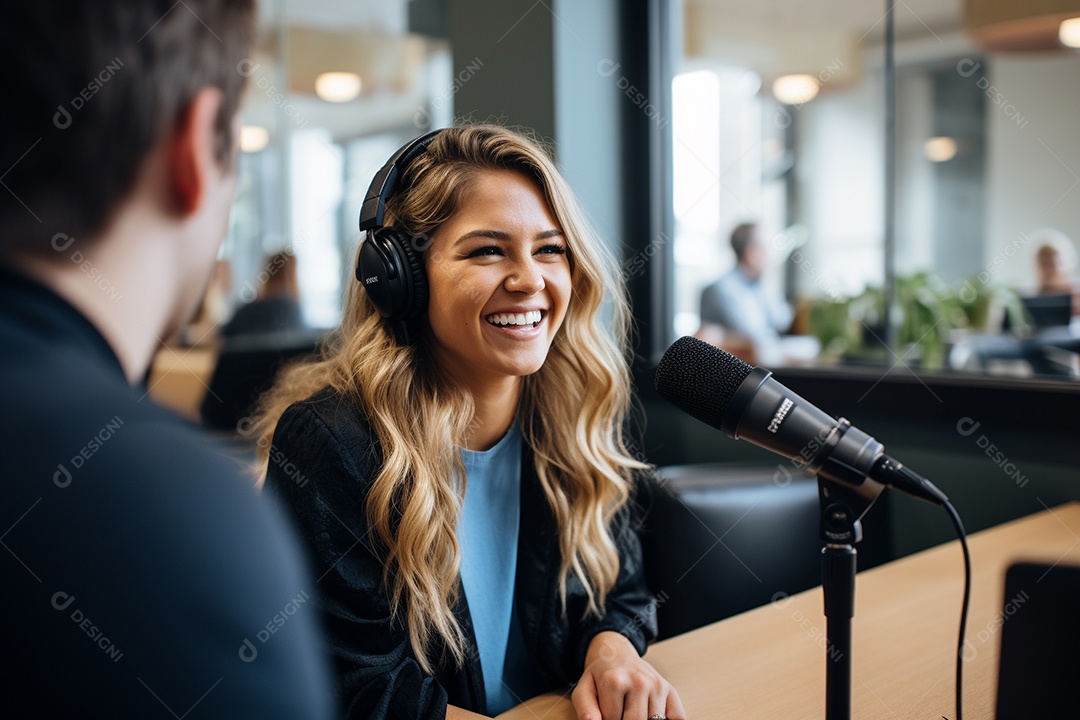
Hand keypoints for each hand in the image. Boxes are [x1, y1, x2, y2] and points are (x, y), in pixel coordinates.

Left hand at [571, 631, 685, 719]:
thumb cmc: (601, 677)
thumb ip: (585, 709)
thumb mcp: (585, 689)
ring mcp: (658, 686)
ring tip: (632, 711)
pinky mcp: (671, 691)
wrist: (618, 655)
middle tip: (620, 712)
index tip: (607, 713)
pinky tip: (652, 716)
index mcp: (614, 681)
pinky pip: (677, 718)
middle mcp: (639, 682)